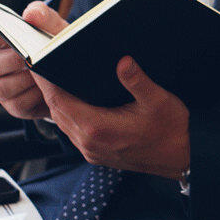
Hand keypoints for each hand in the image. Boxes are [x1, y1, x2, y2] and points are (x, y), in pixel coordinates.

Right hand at [0, 0, 63, 120]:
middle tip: (33, 56)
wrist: (71, 74)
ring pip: (3, 86)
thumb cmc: (56, 46)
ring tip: (44, 72)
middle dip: (15, 60)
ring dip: (26, 80)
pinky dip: (35, 95)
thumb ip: (44, 16)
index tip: (5, 34)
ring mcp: (2, 86)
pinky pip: (18, 103)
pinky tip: (47, 89)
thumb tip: (30, 13)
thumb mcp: (56, 29)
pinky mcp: (14, 105)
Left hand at [32, 57, 189, 178]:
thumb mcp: (158, 100)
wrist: (182, 157)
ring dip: (56, 103)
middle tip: (42, 65)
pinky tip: (73, 102)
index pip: (59, 102)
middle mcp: (90, 142)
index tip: (37, 64)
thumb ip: (137, 81)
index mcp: (98, 128)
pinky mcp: (97, 154)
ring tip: (53, 80)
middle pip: (56, 112)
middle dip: (47, 89)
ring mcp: (92, 151)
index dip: (45, 82)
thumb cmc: (171, 130)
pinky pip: (73, 132)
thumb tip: (123, 61)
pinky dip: (68, 115)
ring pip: (63, 123)